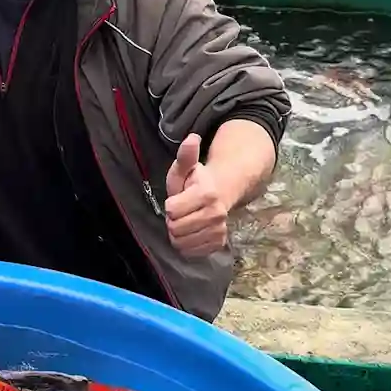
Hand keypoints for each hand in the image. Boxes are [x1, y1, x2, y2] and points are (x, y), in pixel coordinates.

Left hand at [163, 134, 228, 257]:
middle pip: (175, 229)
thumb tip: (192, 138)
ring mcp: (218, 230)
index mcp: (206, 194)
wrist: (221, 194)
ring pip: (182, 242)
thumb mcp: (185, 168)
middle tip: (180, 212)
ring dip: (178, 234)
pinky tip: (191, 232)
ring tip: (185, 221)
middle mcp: (216, 214)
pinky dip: (187, 245)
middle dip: (173, 220)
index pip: (172, 211)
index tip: (176, 200)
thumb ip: (185, 155)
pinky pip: (191, 252)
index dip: (170, 206)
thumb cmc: (196, 182)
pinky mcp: (218, 243)